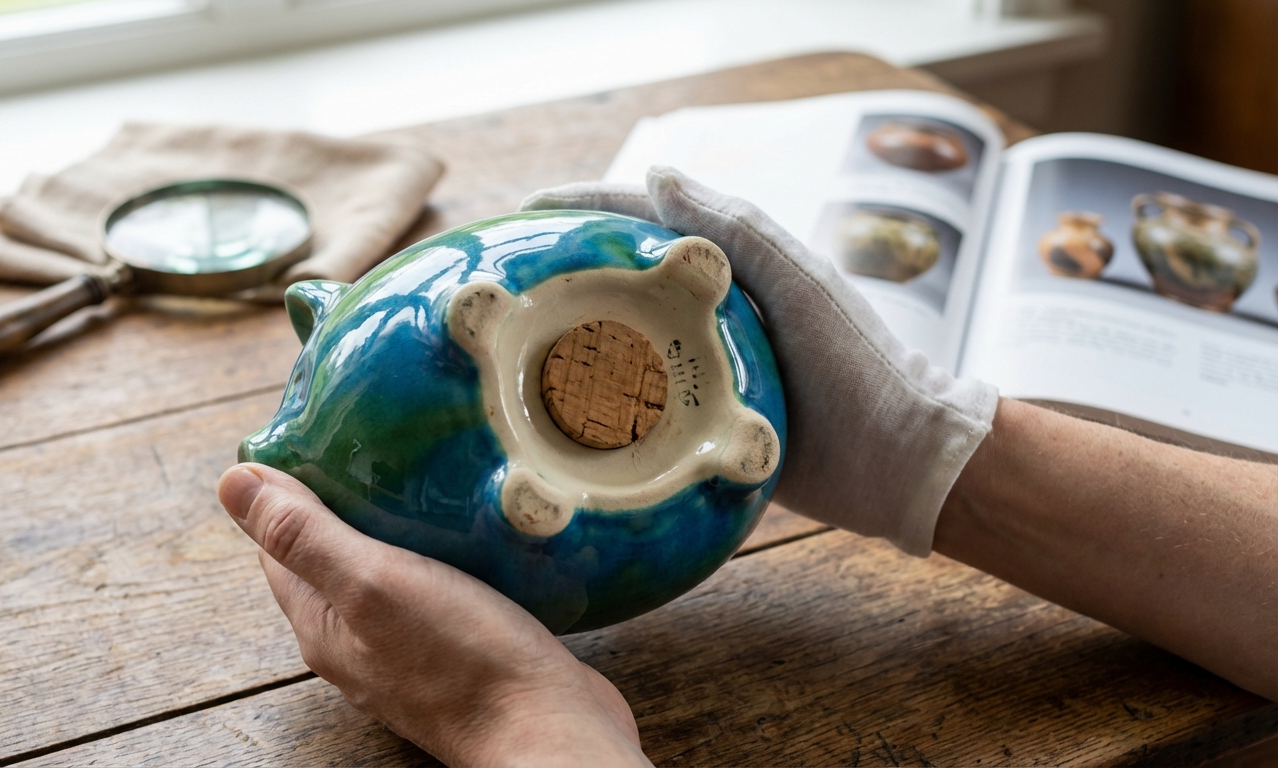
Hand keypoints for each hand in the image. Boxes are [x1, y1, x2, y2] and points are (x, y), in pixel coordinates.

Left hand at [217, 463, 648, 766]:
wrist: (550, 726)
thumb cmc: (461, 659)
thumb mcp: (372, 583)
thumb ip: (305, 536)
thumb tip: (230, 482)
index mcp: (324, 626)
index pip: (282, 548)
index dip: (287, 490)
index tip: (316, 432)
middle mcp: (360, 643)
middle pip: (334, 559)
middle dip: (347, 501)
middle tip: (377, 440)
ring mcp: (414, 650)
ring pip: (391, 573)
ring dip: (400, 526)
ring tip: (426, 472)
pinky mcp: (464, 649)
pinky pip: (440, 588)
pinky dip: (444, 552)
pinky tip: (472, 529)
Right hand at [521, 168, 997, 554]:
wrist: (900, 461)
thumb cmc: (859, 362)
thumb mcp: (799, 282)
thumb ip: (737, 228)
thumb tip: (658, 171)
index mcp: (733, 271)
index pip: (648, 223)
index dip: (588, 210)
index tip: (528, 209)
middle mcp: (711, 316)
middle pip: (622, 285)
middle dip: (564, 276)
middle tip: (506, 280)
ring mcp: (704, 372)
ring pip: (623, 349)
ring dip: (572, 343)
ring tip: (513, 344)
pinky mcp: (703, 429)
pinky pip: (640, 412)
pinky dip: (600, 406)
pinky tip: (558, 415)